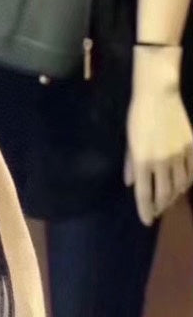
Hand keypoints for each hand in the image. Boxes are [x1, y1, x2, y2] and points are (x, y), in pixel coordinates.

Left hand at [125, 45, 192, 225]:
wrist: (158, 95)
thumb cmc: (137, 118)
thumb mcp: (129, 142)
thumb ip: (130, 165)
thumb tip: (130, 184)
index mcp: (142, 161)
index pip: (144, 194)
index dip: (145, 210)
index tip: (146, 221)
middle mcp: (162, 162)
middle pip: (164, 193)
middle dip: (159, 205)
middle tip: (156, 210)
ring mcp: (180, 155)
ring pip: (180, 185)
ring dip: (173, 195)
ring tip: (168, 199)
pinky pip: (192, 172)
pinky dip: (187, 181)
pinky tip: (183, 184)